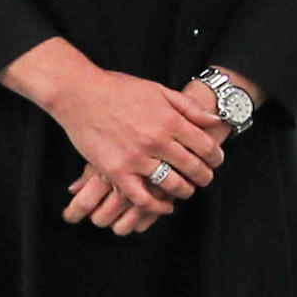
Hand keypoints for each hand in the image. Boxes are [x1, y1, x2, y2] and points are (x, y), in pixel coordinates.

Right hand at [12, 45, 228, 237]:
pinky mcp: (116, 171)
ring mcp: (136, 158)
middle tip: (205, 178)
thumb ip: (188, 107)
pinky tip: (164, 206)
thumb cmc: (119, 89)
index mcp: (169, 120)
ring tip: (186, 190)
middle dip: (205, 176)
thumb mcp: (159, 90)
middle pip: (193, 167)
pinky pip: (142, 198)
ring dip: (184, 191)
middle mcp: (156, 140)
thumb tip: (214, 120)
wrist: (79, 93)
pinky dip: (156, 207)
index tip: (216, 161)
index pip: (206, 146)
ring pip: (171, 185)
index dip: (216, 157)